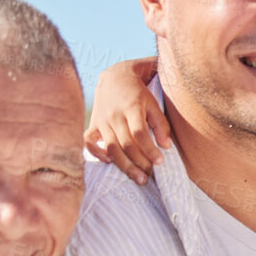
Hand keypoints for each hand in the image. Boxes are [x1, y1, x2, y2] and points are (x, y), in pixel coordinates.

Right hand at [85, 58, 168, 184]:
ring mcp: (102, 120)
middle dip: (139, 162)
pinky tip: (109, 161)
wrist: (115, 77)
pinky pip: (89, 141)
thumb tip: (166, 146)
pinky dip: (96, 153)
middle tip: (150, 175)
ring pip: (111, 148)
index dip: (150, 149)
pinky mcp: (94, 124)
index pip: (140, 133)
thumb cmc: (138, 93)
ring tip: (138, 178)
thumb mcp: (153, 103)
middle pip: (126, 144)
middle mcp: (115, 116)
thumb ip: (160, 124)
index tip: (160, 161)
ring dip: (124, 166)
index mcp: (131, 108)